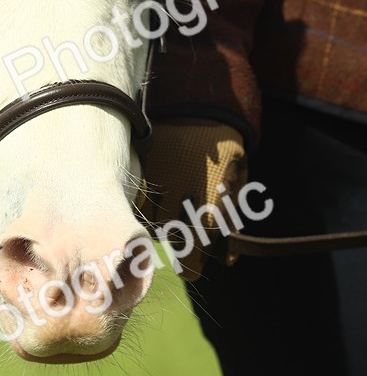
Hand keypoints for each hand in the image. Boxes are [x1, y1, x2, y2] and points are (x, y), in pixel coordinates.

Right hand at [140, 119, 247, 280]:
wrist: (196, 110)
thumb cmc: (224, 149)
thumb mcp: (238, 183)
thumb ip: (232, 224)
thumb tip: (227, 259)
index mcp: (205, 215)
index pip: (190, 264)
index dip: (193, 266)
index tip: (194, 260)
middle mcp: (176, 211)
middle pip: (171, 245)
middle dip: (181, 239)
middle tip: (188, 223)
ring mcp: (153, 196)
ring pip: (152, 227)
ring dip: (163, 222)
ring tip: (175, 202)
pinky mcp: (138, 182)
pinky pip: (139, 207)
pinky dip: (148, 205)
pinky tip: (160, 191)